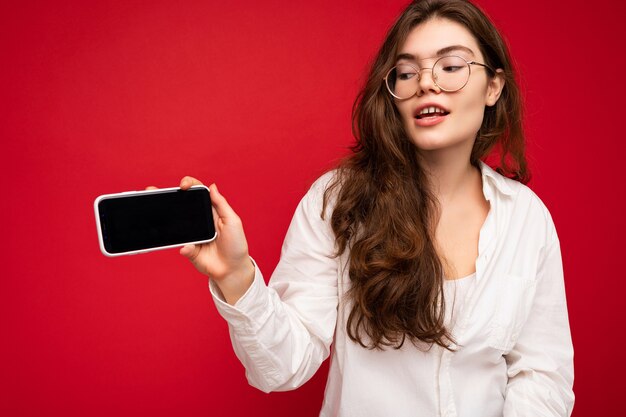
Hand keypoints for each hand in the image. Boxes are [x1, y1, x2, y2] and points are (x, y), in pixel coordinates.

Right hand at [147, 178, 254, 304]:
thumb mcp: (233, 221)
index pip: (197, 193)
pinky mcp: (187, 248)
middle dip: (166, 195)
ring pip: (173, 222)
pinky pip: (180, 244)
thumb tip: (212, 186)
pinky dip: (184, 245)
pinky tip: (188, 247)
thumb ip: (221, 204)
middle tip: (152, 190)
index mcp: (210, 211)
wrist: (232, 270)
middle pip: (181, 204)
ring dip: (162, 215)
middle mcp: (199, 220)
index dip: (189, 185)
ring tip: (150, 206)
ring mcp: (191, 234)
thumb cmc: (236, 245)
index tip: (183, 186)